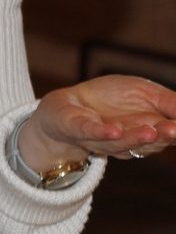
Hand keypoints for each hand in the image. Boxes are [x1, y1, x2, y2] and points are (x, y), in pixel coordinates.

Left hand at [25, 76, 175, 165]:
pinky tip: (114, 130)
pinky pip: (91, 132)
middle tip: (174, 129)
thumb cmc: (110, 99)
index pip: (169, 134)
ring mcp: (102, 138)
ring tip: (151, 131)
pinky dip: (101, 133)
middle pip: (149, 142)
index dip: (175, 131)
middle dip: (163, 136)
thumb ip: (169, 101)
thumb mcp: (144, 92)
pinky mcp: (77, 129)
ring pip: (121, 142)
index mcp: (149, 130)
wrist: (67, 105)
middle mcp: (128, 140)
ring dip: (136, 137)